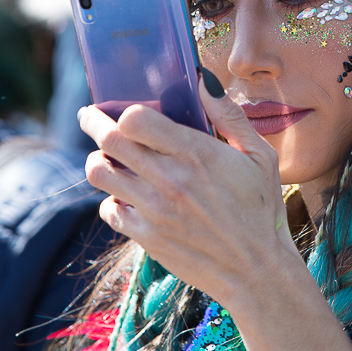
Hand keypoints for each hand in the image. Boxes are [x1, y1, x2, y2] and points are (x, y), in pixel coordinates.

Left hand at [78, 72, 297, 307]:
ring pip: (99, 173)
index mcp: (196, 154)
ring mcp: (153, 210)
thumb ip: (229, 115)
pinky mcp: (146, 237)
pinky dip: (112, 199)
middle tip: (90, 116)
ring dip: (97, 159)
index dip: (125, 111)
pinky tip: (126, 195)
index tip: (124, 109)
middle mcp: (169, 180)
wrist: (256, 270)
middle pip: (108, 141)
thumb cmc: (261, 209)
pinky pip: (109, 209)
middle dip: (93, 121)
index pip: (135, 120)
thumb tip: (204, 80)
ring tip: (104, 156)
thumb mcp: (259, 156)